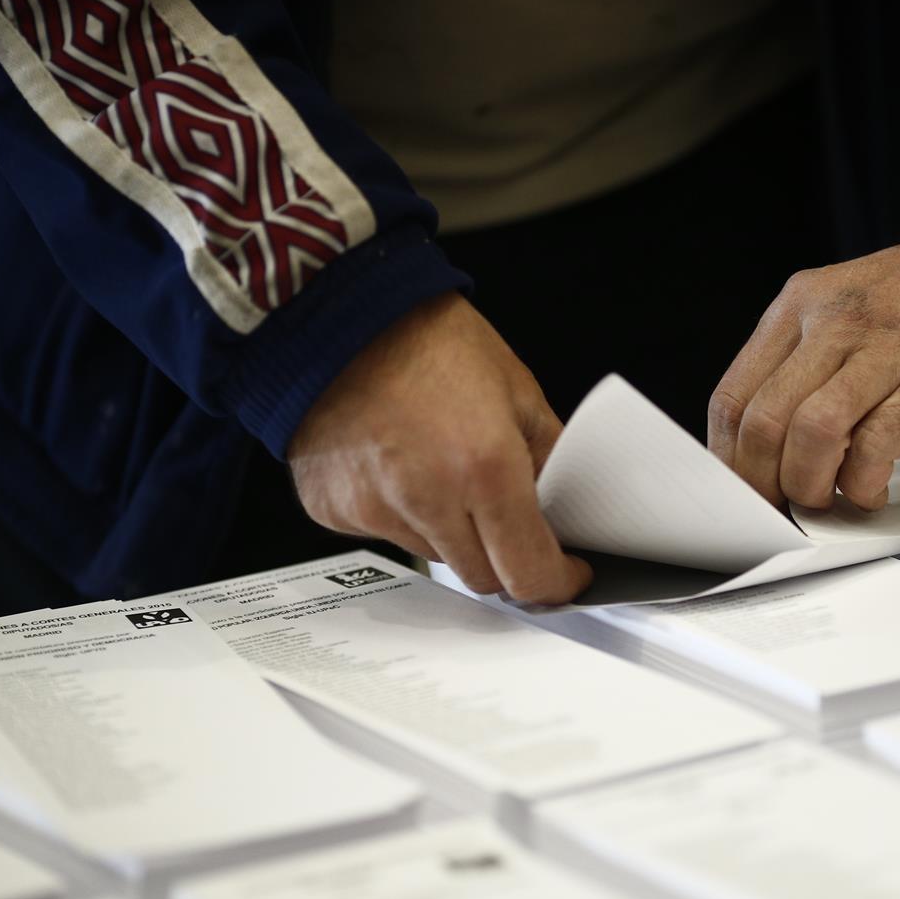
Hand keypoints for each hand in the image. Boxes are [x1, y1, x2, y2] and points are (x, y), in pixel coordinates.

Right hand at [289, 291, 590, 603]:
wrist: (342, 316)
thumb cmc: (428, 340)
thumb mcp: (517, 391)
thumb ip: (548, 460)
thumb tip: (565, 510)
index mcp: (484, 468)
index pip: (529, 572)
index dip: (556, 582)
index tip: (565, 574)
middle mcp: (427, 498)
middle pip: (484, 578)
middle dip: (507, 558)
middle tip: (509, 516)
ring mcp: (374, 509)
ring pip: (437, 557)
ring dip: (455, 535)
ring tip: (444, 471)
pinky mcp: (334, 510)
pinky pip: (387, 536)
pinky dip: (405, 516)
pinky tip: (401, 467)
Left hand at [708, 221, 899, 508]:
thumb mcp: (846, 308)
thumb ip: (804, 365)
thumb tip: (766, 448)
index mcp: (800, 304)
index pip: (733, 398)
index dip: (730, 462)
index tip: (743, 494)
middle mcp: (834, 321)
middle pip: (764, 422)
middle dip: (764, 486)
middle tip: (783, 510)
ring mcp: (886, 348)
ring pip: (811, 434)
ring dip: (811, 487)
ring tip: (829, 501)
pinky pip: (876, 446)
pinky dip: (864, 485)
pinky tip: (872, 490)